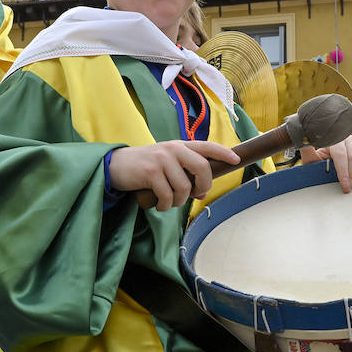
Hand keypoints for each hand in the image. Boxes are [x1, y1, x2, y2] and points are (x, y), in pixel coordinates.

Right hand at [111, 141, 239, 211]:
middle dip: (203, 186)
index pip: (206, 146)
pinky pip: (168, 196)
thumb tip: (202, 191)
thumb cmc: (144, 168)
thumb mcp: (166, 165)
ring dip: (178, 201)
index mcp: (179, 146)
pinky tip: (158, 204)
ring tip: (167, 201)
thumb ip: (185, 174)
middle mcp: (173, 149)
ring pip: (184, 187)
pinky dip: (164, 205)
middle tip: (194, 195)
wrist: (115, 166)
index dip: (223, 153)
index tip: (236, 160)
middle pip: (202, 168)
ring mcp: (162, 159)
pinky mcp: (151, 172)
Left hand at [299, 136, 351, 192]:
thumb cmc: (320, 165)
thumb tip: (305, 143)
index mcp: (332, 141)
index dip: (343, 170)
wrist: (327, 167)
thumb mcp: (312, 161)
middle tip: (350, 187)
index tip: (345, 185)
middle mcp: (346, 140)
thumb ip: (308, 152)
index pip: (339, 153)